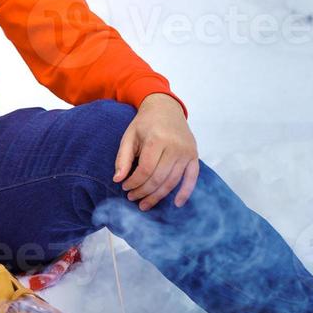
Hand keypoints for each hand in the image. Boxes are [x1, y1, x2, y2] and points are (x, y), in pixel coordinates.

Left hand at [113, 93, 198, 210]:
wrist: (166, 108)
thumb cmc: (145, 123)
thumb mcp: (129, 136)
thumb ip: (122, 158)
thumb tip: (117, 180)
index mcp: (157, 139)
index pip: (145, 169)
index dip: (134, 182)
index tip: (125, 188)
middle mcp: (175, 146)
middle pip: (159, 178)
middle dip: (144, 192)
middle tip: (133, 198)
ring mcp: (187, 152)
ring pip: (173, 181)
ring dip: (159, 196)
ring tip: (145, 204)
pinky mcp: (194, 156)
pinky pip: (192, 178)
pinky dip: (185, 192)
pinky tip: (176, 203)